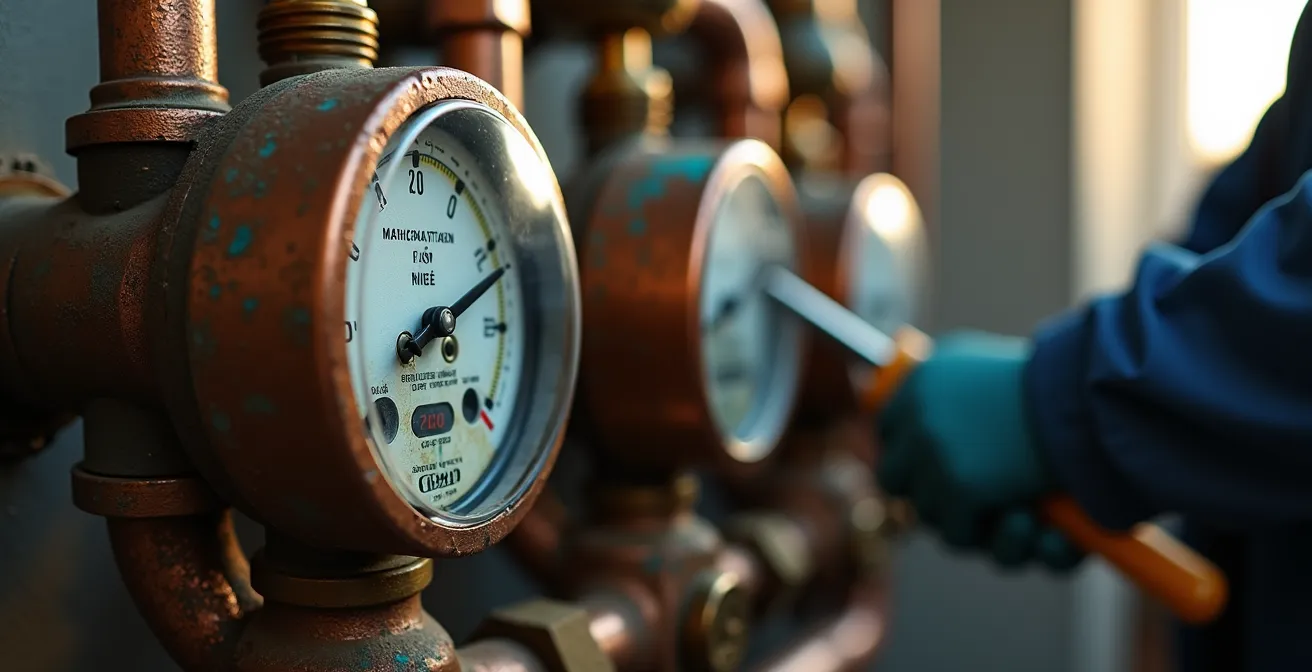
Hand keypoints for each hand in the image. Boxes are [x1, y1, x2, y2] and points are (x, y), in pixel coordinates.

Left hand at [877, 331, 1082, 570]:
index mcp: (926, 378)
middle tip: (982, 507)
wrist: (1091, 398)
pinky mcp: (956, 487)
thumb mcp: (1003, 372)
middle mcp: (917, 412)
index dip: (915, 459)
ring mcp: (932, 452)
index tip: (945, 477)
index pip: (893, 430)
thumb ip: (970, 401)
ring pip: (930, 513)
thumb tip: (953, 444)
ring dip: (977, 525)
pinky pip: (962, 533)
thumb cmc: (1067, 386)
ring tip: (1030, 520)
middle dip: (934, 498)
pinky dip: (1001, 539)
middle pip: (896, 476)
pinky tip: (1042, 529)